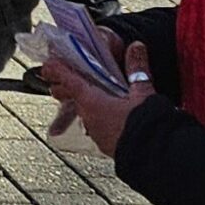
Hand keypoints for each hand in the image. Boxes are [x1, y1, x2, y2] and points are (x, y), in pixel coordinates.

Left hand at [40, 38, 157, 155]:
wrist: (157, 158)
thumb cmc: (146, 125)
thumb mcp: (143, 93)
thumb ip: (137, 69)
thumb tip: (136, 47)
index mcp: (91, 100)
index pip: (67, 80)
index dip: (56, 69)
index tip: (47, 64)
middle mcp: (88, 117)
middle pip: (72, 97)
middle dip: (69, 87)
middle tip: (70, 78)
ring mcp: (95, 133)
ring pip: (84, 113)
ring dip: (87, 103)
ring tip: (95, 95)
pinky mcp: (105, 145)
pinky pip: (96, 126)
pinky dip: (99, 118)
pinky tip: (110, 116)